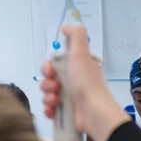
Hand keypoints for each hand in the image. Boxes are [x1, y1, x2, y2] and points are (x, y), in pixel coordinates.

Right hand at [39, 25, 127, 140]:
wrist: (93, 113)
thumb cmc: (87, 83)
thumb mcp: (81, 54)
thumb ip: (75, 36)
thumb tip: (67, 26)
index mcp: (78, 68)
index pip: (54, 64)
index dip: (48, 67)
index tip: (51, 71)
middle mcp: (75, 82)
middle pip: (49, 79)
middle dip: (47, 83)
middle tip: (55, 87)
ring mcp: (71, 98)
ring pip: (48, 95)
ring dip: (47, 97)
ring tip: (56, 101)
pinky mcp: (67, 114)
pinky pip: (50, 109)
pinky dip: (49, 110)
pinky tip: (54, 110)